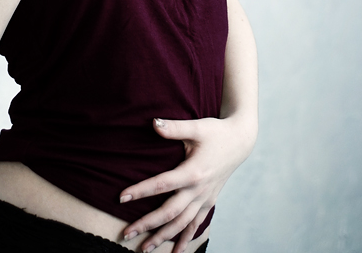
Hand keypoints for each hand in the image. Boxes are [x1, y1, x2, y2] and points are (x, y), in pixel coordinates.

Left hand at [121, 116, 255, 252]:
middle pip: (169, 212)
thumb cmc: (215, 132)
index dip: (141, 191)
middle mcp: (199, 190)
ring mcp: (205, 198)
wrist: (239, 142)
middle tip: (126, 234)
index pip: (162, 184)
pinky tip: (176, 252)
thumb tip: (153, 123)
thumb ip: (174, 128)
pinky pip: (196, 224)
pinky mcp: (209, 201)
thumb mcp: (196, 127)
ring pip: (182, 224)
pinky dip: (186, 239)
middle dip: (147, 224)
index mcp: (193, 172)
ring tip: (144, 249)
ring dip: (163, 237)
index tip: (121, 198)